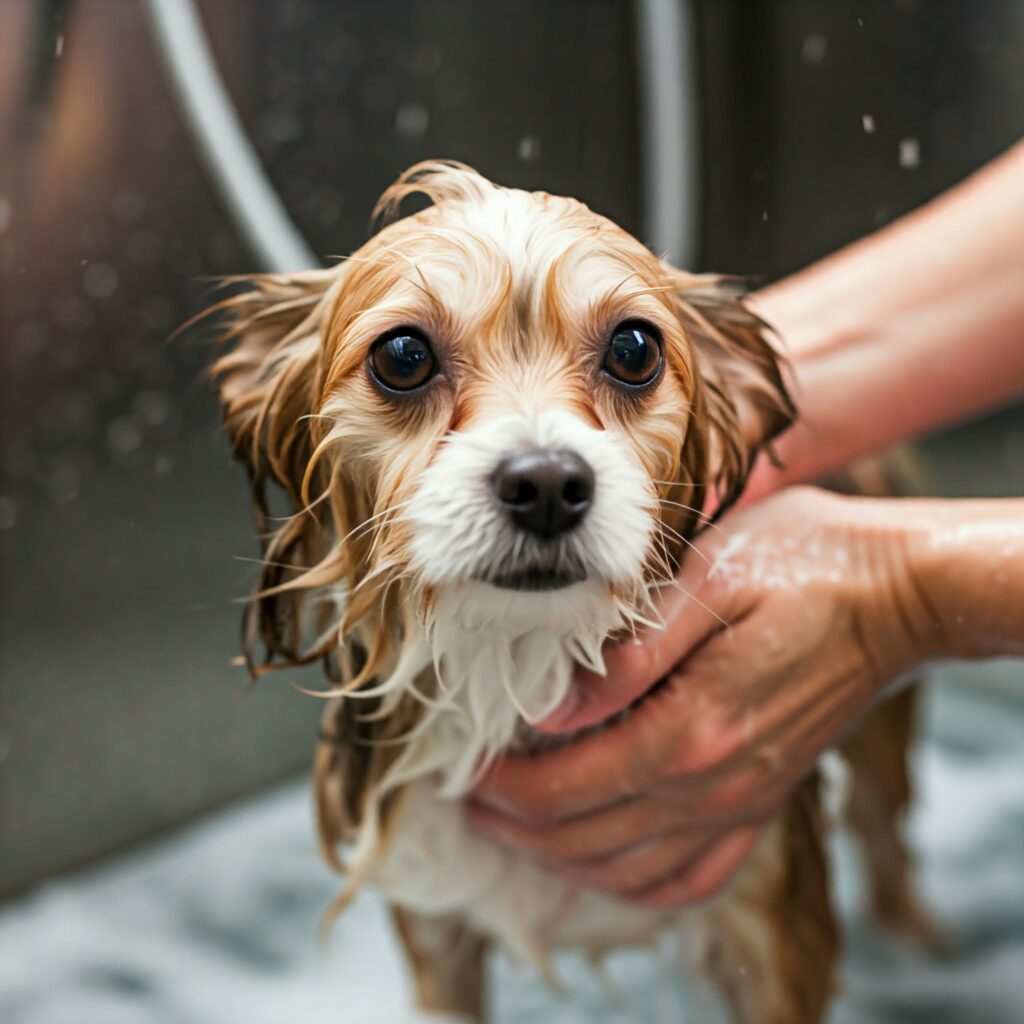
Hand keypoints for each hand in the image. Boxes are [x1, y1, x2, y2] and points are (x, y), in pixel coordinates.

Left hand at [469, 488, 933, 906]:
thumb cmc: (799, 565)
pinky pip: (689, 879)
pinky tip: (600, 860)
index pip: (565, 788)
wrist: (896, 595)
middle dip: (511, 821)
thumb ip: (628, 653)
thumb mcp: (704, 580)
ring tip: (512, 823)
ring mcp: (743, 802)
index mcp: (693, 727)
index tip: (460, 765)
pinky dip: (631, 883)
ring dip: (557, 855)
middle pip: (584, 837)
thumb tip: (552, 706)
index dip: (499, 785)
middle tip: (464, 793)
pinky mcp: (763, 802)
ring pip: (627, 870)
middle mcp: (716, 785)